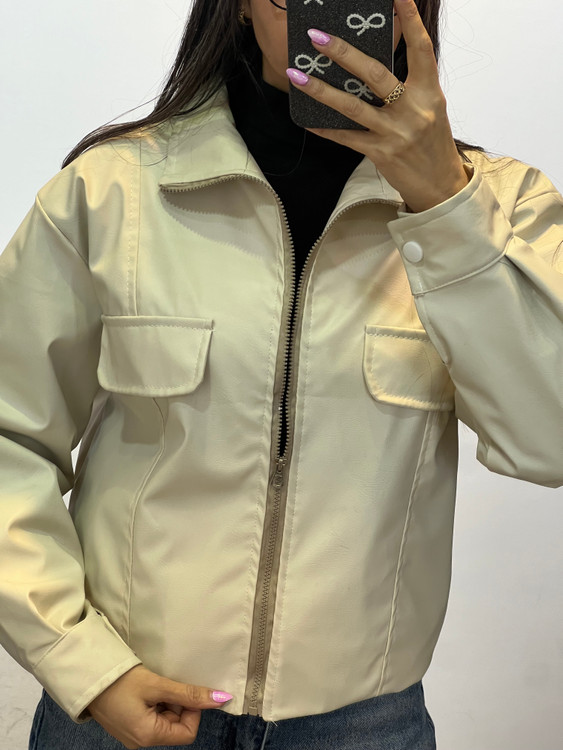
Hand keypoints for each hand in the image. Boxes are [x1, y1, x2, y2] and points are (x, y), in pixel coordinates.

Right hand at [85, 664, 231, 748]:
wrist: (87, 676)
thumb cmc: (120, 681)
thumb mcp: (157, 685)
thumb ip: (189, 694)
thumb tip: (221, 699)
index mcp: (148, 737)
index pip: (188, 732)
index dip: (192, 710)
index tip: (183, 690)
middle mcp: (141, 742)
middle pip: (176, 726)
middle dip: (178, 704)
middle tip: (165, 685)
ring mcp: (132, 735)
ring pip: (165, 720)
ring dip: (166, 702)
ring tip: (151, 686)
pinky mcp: (127, 725)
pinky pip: (151, 717)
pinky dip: (154, 702)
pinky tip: (143, 690)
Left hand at [286, 0, 469, 212]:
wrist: (439, 185)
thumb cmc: (432, 142)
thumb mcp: (430, 107)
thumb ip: (409, 85)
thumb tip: (373, 63)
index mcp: (430, 92)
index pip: (420, 49)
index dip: (409, 20)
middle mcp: (413, 110)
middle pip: (375, 74)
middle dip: (344, 53)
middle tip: (318, 37)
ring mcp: (395, 133)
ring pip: (353, 107)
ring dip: (322, 90)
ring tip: (297, 75)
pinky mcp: (381, 153)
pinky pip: (347, 138)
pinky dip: (326, 128)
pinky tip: (307, 119)